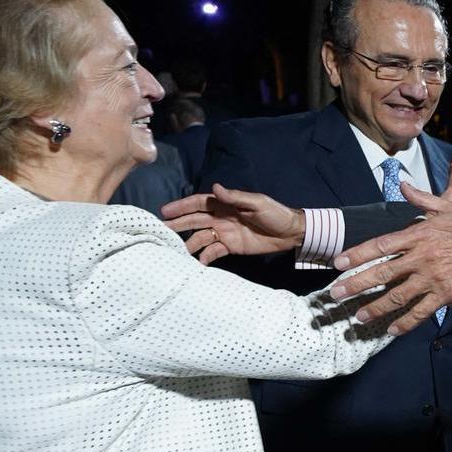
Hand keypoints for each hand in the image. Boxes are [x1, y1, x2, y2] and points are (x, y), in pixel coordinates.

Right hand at [161, 183, 304, 264]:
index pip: (199, 203)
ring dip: (189, 243)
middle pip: (195, 220)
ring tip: (175, 251)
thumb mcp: (257, 203)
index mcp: (225, 204)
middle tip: (161, 231)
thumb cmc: (275, 213)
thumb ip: (235, 197)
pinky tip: (197, 263)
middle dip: (178, 224)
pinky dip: (204, 257)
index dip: (182, 206)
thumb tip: (215, 188)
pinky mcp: (231, 247)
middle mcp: (221, 218)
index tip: (165, 211)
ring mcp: (225, 233)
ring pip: (201, 237)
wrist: (290, 233)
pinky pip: (213, 251)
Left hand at [328, 186, 451, 334]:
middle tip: (336, 295)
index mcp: (419, 234)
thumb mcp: (447, 208)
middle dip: (356, 285)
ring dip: (376, 308)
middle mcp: (421, 257)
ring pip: (398, 296)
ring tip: (359, 317)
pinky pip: (421, 311)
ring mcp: (432, 277)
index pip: (380, 245)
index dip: (357, 255)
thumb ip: (422, 199)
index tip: (338, 264)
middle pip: (382, 273)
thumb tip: (403, 185)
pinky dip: (406, 322)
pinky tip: (393, 330)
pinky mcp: (445, 293)